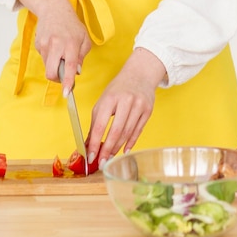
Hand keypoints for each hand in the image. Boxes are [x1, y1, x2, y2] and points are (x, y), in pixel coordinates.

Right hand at [18, 0, 90, 92]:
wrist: (54, 9)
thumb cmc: (71, 25)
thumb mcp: (84, 39)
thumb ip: (81, 57)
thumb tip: (76, 72)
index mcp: (71, 44)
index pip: (69, 67)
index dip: (67, 81)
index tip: (66, 92)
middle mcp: (56, 45)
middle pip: (51, 72)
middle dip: (56, 78)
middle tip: (63, 75)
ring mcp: (45, 45)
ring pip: (47, 66)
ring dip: (54, 65)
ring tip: (60, 52)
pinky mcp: (38, 45)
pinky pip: (44, 59)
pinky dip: (50, 57)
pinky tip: (54, 46)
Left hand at [86, 48, 165, 167]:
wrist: (139, 75)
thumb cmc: (118, 89)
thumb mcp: (103, 101)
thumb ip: (95, 122)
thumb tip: (88, 143)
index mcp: (109, 99)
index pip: (100, 125)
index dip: (95, 143)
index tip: (90, 156)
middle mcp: (125, 101)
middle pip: (115, 131)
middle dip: (107, 149)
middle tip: (101, 162)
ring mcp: (138, 106)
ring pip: (127, 133)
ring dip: (117, 148)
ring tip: (110, 157)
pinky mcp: (148, 111)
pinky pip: (138, 131)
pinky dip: (130, 143)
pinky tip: (124, 151)